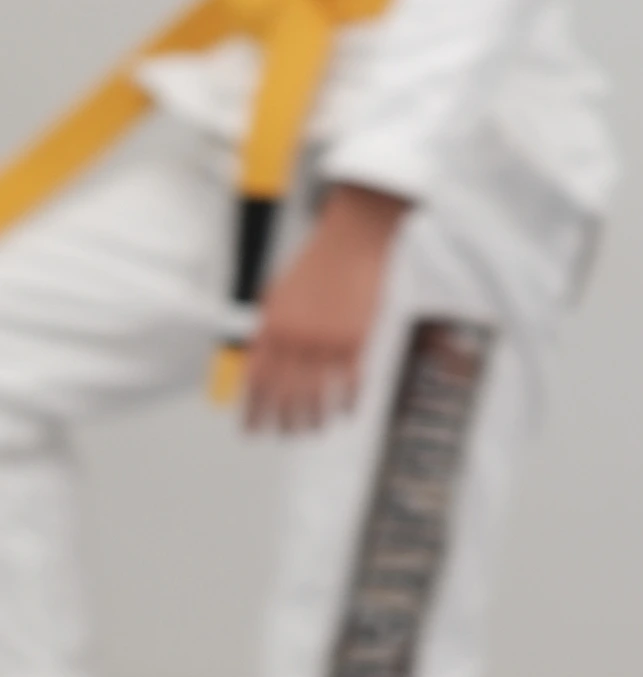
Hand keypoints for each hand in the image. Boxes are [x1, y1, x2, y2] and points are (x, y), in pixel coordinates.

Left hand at [240, 184, 405, 432]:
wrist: (351, 243)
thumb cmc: (314, 264)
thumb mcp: (277, 293)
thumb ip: (268, 329)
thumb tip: (259, 361)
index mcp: (273, 327)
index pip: (257, 381)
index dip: (254, 410)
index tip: (253, 427)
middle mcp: (297, 339)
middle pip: (285, 395)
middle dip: (282, 421)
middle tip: (283, 434)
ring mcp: (328, 342)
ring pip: (317, 395)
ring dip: (313, 418)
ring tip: (311, 429)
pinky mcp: (357, 341)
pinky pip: (351, 382)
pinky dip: (348, 402)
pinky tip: (346, 413)